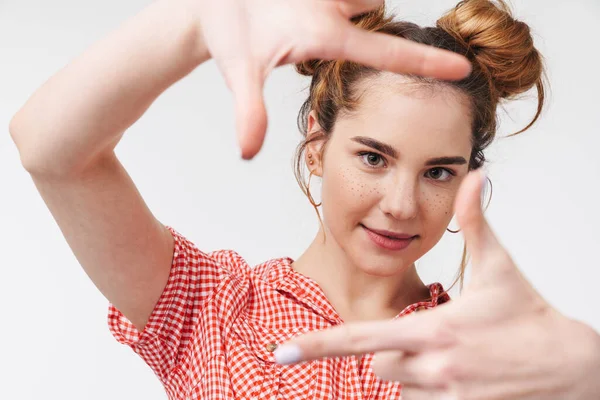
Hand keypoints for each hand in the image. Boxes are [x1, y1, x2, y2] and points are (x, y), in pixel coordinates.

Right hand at [190, 0, 470, 158]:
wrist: (208, 5)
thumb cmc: (228, 37)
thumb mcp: (241, 70)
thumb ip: (249, 109)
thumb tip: (247, 153)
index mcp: (328, 40)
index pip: (386, 53)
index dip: (423, 63)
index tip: (464, 71)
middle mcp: (336, 14)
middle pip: (375, 2)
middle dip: (359, 1)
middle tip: (329, 6)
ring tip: (302, 1)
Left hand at [275, 170, 599, 399]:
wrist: (571, 368)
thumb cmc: (529, 314)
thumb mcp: (500, 266)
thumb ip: (478, 221)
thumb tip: (477, 175)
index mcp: (436, 328)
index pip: (362, 339)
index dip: (319, 345)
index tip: (282, 352)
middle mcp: (436, 366)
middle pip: (375, 364)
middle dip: (385, 350)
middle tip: (423, 334)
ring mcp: (448, 395)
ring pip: (396, 386)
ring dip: (409, 370)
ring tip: (450, 353)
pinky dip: (426, 388)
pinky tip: (458, 372)